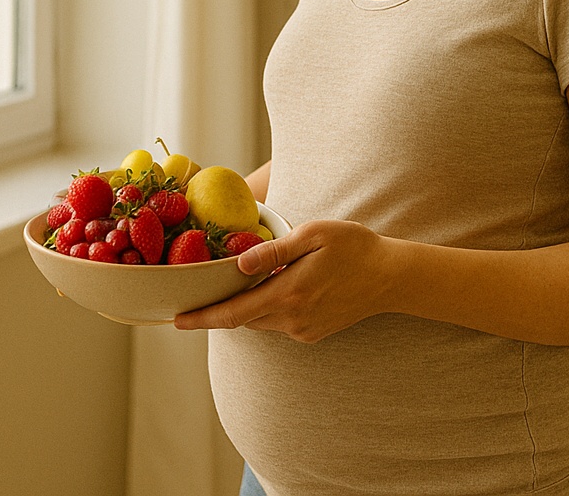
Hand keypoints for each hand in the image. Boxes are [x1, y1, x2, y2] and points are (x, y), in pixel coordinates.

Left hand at [173, 219, 395, 342]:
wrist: (391, 277)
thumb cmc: (355, 247)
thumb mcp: (315, 235)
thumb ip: (276, 250)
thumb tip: (239, 262)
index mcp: (290, 293)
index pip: (234, 313)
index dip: (202, 319)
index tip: (176, 320)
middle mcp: (293, 319)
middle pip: (243, 319)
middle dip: (220, 309)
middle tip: (199, 292)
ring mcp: (303, 330)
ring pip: (260, 322)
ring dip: (247, 306)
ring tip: (240, 284)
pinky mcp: (312, 333)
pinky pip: (279, 323)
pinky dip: (269, 308)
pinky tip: (277, 287)